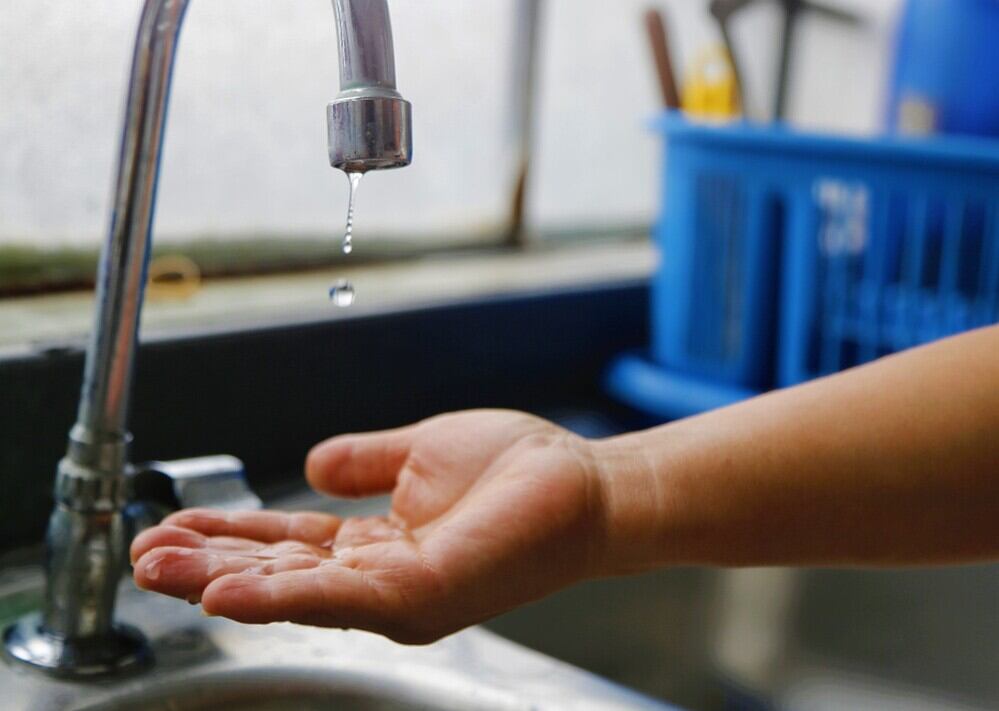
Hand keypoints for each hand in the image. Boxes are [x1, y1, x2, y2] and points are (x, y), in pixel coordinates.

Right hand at [131, 410, 604, 642]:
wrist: (584, 480)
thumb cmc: (517, 469)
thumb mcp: (420, 453)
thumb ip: (366, 460)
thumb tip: (313, 460)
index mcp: (377, 543)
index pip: (287, 545)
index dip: (229, 536)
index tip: (172, 524)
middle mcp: (380, 577)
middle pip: (278, 574)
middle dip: (207, 565)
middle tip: (142, 554)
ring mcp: (400, 594)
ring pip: (294, 591)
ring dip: (222, 583)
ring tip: (158, 571)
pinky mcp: (424, 596)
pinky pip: (338, 597)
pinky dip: (278, 597)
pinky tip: (222, 592)